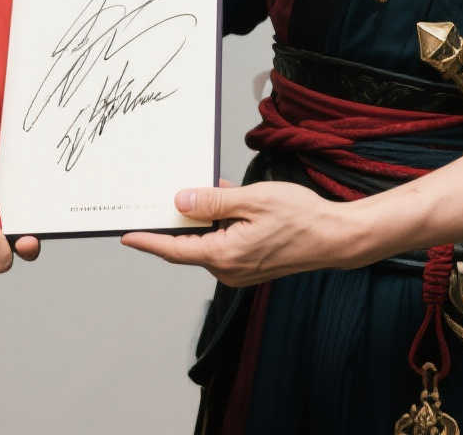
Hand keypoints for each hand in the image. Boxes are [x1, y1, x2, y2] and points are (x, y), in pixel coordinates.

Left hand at [119, 182, 372, 286]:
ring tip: (205, 192)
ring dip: (203, 220)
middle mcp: (228, 269)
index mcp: (224, 255)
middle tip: (160, 199)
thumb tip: (181, 202)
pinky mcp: (250, 265)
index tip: (126, 235)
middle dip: (176, 223)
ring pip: (208, 242)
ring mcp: (240, 270)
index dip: (148, 241)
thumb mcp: (252, 199)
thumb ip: (213, 201)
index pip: (174, 250)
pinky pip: (224, 243)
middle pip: (189, 246)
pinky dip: (220, 225)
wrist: (336, 237)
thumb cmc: (301, 218)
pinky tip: (227, 201)